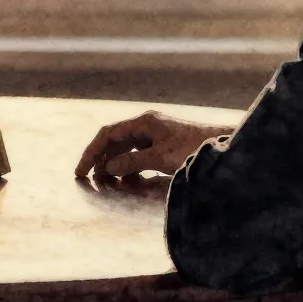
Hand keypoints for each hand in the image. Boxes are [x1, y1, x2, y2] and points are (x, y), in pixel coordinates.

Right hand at [74, 111, 233, 178]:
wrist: (221, 147)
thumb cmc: (192, 148)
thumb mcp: (160, 157)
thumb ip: (132, 162)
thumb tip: (110, 167)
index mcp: (144, 121)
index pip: (108, 134)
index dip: (92, 152)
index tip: (81, 170)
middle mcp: (147, 125)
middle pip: (115, 140)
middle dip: (101, 158)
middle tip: (88, 177)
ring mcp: (156, 134)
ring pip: (126, 147)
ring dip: (114, 162)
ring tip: (105, 180)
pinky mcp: (164, 145)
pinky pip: (139, 154)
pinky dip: (129, 165)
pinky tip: (127, 178)